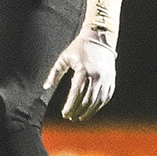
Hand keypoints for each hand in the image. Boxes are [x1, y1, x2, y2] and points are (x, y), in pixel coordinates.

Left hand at [45, 0, 124, 120]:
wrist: (100, 38)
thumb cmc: (80, 48)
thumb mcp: (64, 58)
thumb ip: (54, 73)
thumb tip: (45, 87)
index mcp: (83, 71)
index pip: (75, 94)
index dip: (69, 106)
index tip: (64, 113)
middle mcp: (96, 77)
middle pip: (86, 101)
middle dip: (77, 111)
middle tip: (70, 117)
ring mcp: (105, 79)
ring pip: (97, 102)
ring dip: (88, 112)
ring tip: (79, 117)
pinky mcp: (111, 80)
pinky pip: (106, 98)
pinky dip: (98, 106)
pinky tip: (91, 110)